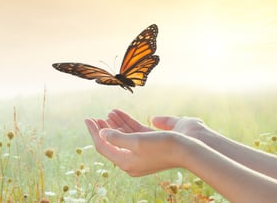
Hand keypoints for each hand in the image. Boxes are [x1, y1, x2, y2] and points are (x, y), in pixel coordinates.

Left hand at [85, 109, 200, 176]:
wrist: (188, 150)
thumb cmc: (163, 145)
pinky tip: (119, 114)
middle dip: (102, 129)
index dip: (94, 132)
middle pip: (111, 143)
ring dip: (114, 125)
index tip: (87, 119)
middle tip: (93, 118)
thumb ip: (116, 138)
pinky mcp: (147, 146)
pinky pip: (132, 135)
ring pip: (122, 137)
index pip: (103, 146)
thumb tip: (102, 133)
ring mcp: (139, 154)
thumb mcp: (136, 141)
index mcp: (125, 162)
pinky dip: (126, 124)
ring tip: (106, 114)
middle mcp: (131, 160)